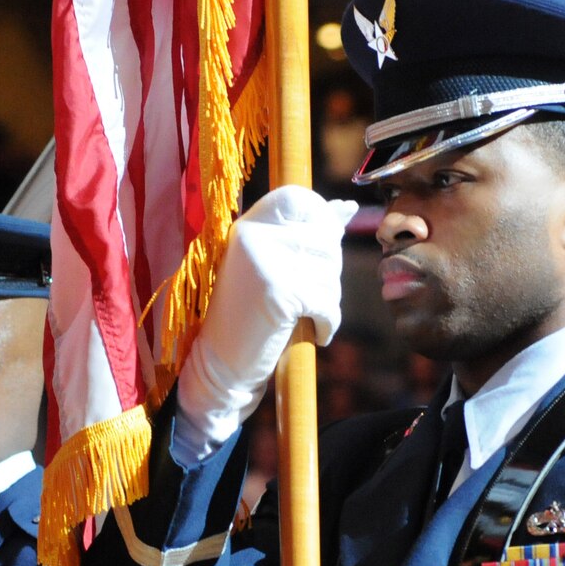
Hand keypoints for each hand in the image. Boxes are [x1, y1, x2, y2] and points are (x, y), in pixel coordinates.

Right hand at [175, 186, 356, 461]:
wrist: (219, 367)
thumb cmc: (250, 319)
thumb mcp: (274, 268)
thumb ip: (306, 236)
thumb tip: (345, 209)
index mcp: (247, 227)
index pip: (297, 198)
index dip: (321, 222)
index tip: (322, 253)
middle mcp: (252, 236)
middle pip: (324, 238)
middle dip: (330, 272)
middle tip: (311, 299)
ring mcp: (263, 263)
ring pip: (329, 271)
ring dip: (330, 300)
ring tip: (307, 316)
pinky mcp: (276, 292)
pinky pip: (326, 300)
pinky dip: (329, 322)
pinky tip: (317, 333)